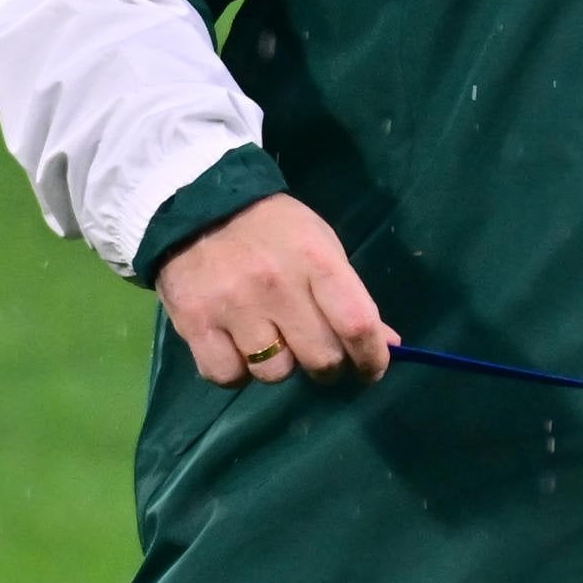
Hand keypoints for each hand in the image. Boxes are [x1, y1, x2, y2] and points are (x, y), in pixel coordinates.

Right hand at [154, 194, 398, 387]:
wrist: (200, 206)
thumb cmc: (273, 229)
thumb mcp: (321, 246)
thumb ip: (350, 297)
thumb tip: (387, 343)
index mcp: (315, 261)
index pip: (357, 324)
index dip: (372, 357)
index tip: (371, 370)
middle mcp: (276, 285)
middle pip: (320, 357)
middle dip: (327, 366)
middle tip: (317, 353)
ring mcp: (233, 306)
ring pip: (273, 373)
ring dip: (279, 366)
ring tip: (270, 339)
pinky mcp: (195, 323)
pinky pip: (227, 376)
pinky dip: (236, 371)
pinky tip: (237, 347)